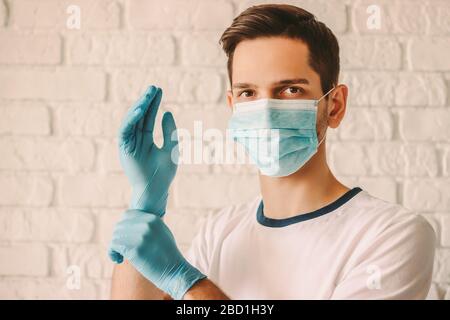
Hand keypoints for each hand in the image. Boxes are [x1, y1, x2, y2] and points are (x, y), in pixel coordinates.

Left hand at [108, 210, 206, 299]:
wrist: (175, 271)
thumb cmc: (167, 254)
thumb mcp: (161, 232)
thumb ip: (148, 225)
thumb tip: (129, 222)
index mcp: (153, 218)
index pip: (127, 215)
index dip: (122, 226)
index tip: (124, 238)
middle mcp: (147, 224)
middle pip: (119, 226)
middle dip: (118, 238)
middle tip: (121, 250)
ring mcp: (141, 236)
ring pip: (115, 236)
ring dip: (115, 247)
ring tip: (120, 256)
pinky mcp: (135, 249)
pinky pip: (114, 247)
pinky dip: (113, 254)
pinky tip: (119, 260)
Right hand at [118, 85, 177, 216]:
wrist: (156, 189)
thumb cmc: (164, 173)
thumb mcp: (171, 148)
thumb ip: (169, 131)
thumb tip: (168, 112)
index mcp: (145, 141)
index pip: (148, 118)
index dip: (153, 105)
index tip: (159, 91)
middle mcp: (135, 140)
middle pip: (139, 116)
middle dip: (146, 102)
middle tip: (154, 87)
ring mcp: (129, 144)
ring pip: (131, 120)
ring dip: (139, 107)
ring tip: (149, 95)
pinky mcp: (124, 149)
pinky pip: (125, 130)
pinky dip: (131, 119)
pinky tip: (140, 109)